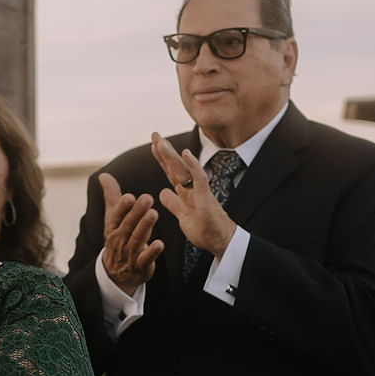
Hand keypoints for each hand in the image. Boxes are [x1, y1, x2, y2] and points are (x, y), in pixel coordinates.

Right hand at [99, 172, 162, 293]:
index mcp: (112, 228)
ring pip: (137, 239)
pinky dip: (152, 252)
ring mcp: (129, 254)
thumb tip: (104, 175)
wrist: (116, 274)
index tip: (129, 196)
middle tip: (147, 199)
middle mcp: (119, 240)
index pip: (116, 216)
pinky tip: (160, 244)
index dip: (122, 207)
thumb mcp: (112, 219)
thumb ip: (111, 197)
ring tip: (154, 214)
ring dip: (145, 227)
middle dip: (137, 212)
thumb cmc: (118, 239)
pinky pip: (146, 258)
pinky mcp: (140, 265)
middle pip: (128, 225)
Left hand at [152, 132, 237, 257]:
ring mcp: (199, 191)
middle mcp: (192, 188)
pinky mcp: (206, 198)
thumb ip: (174, 204)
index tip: (153, 145)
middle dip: (164, 151)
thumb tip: (163, 193)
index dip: (162, 159)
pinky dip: (193, 165)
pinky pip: (199, 178)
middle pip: (175, 166)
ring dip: (171, 155)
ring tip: (160, 142)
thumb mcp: (183, 217)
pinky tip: (186, 153)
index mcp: (185, 193)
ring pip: (183, 169)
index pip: (171, 172)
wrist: (221, 241)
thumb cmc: (205, 230)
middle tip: (154, 134)